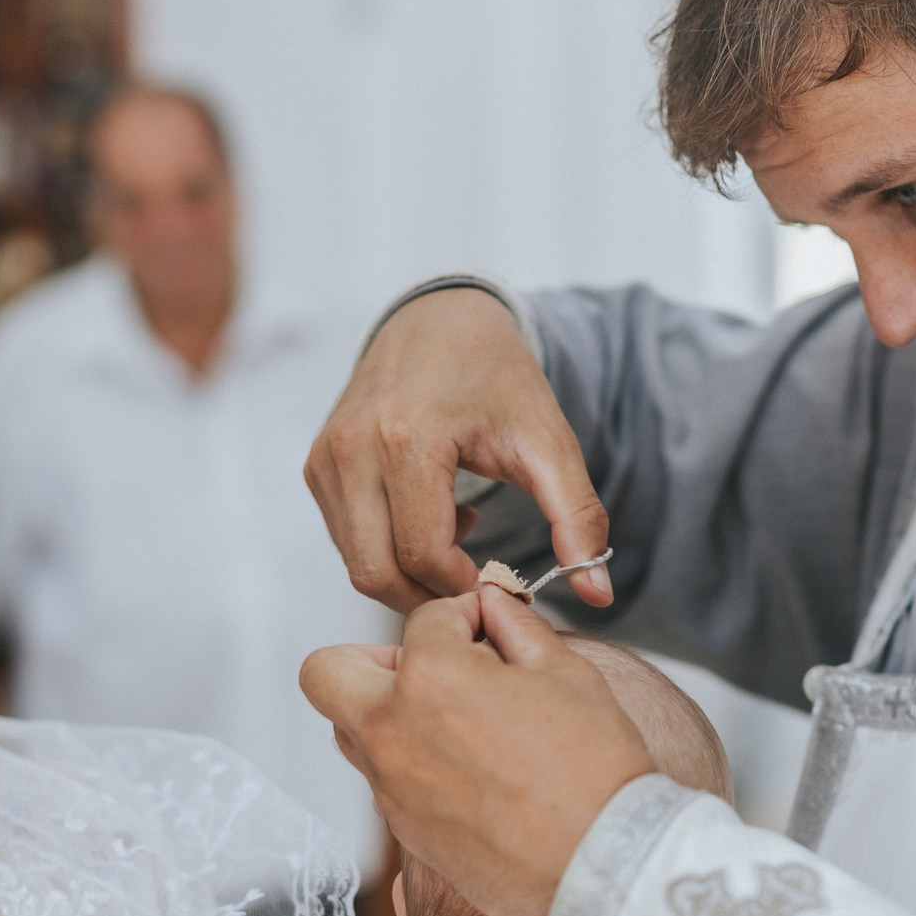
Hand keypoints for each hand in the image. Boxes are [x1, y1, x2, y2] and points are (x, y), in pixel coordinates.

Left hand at [300, 589, 652, 915]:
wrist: (602, 864)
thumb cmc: (593, 768)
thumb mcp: (566, 672)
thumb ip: (516, 626)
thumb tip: (491, 605)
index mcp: (431, 677)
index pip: (427, 618)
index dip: (467, 616)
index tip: (492, 630)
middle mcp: (392, 729)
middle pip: (328, 671)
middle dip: (372, 658)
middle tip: (427, 667)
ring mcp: (391, 785)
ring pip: (348, 730)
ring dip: (384, 712)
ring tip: (449, 719)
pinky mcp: (403, 829)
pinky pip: (383, 779)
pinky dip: (411, 763)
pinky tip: (470, 770)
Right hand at [305, 287, 613, 612]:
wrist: (441, 319)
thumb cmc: (497, 378)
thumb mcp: (549, 442)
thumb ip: (578, 518)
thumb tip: (598, 593)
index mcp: (407, 437)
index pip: (423, 553)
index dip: (463, 584)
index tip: (499, 581)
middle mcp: (353, 447)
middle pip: (377, 571)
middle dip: (429, 595)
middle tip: (475, 580)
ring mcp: (327, 457)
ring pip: (357, 563)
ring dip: (408, 573)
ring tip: (456, 537)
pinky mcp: (317, 465)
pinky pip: (346, 539)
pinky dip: (386, 548)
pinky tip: (428, 516)